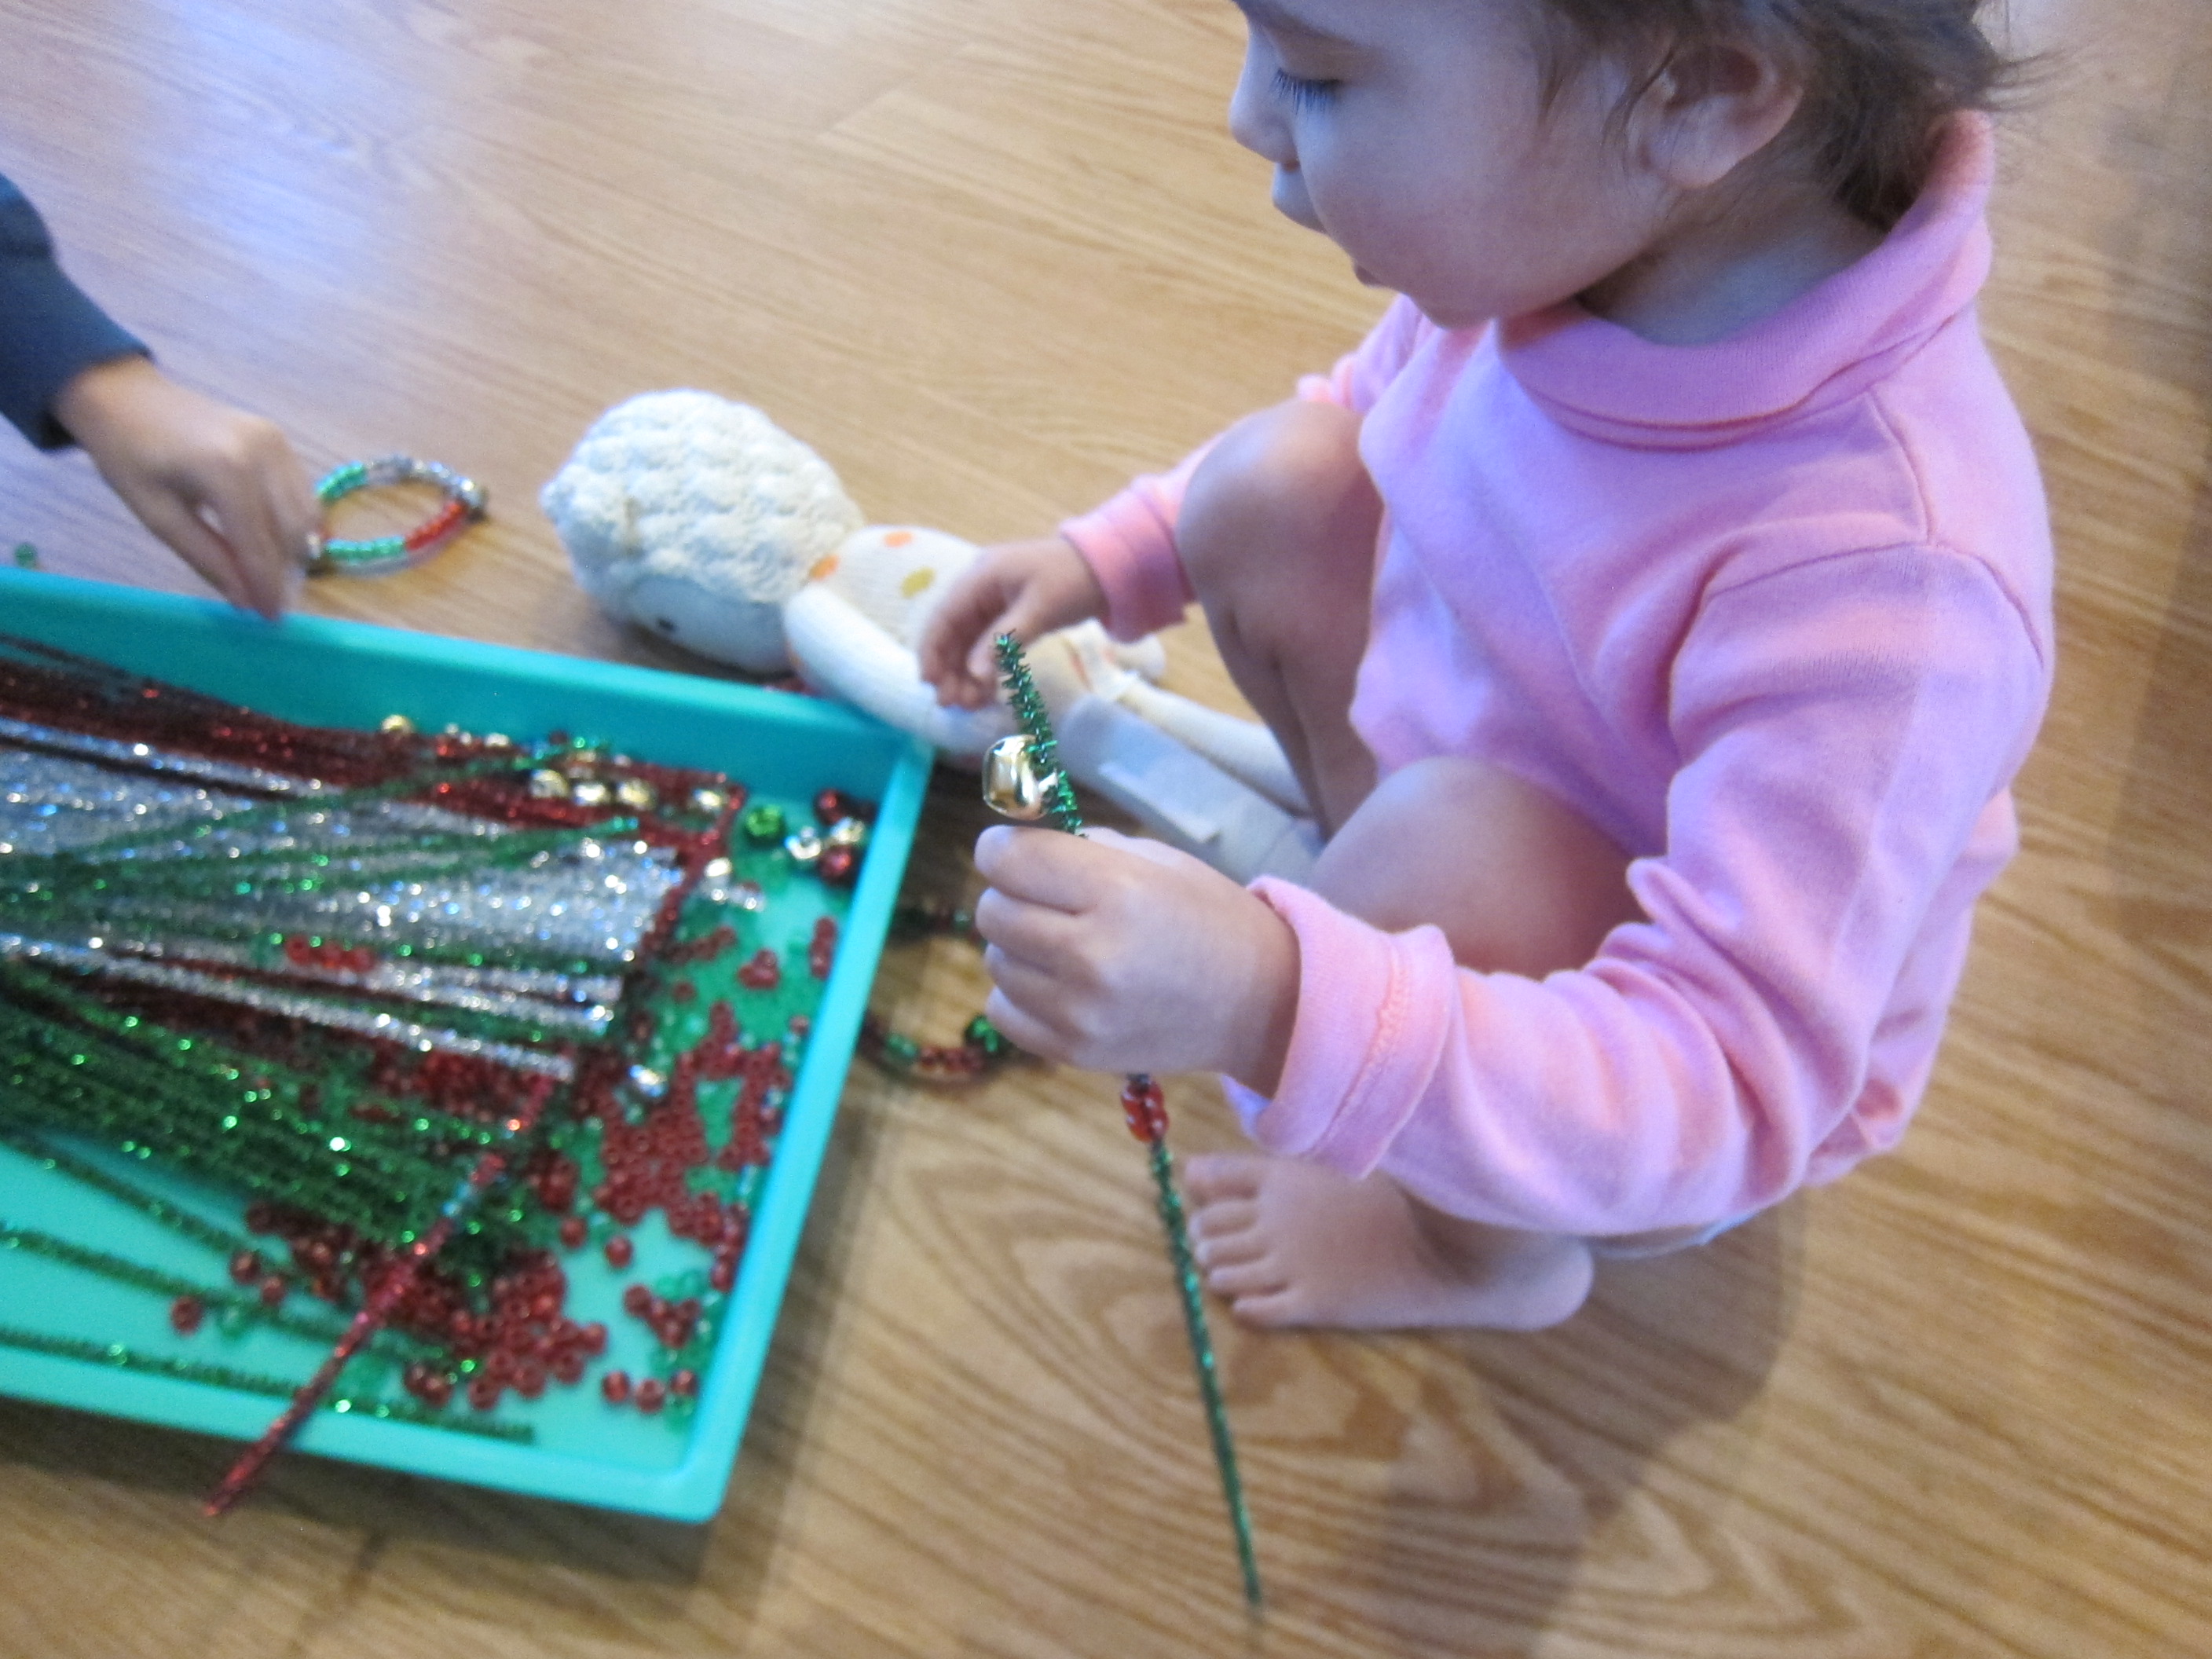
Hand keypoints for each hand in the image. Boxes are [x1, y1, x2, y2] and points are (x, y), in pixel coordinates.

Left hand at [53, 355, 317, 618]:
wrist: (125, 396)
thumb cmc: (129, 456)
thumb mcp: (158, 516)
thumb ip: (207, 558)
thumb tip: (246, 600)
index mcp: (225, 470)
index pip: (259, 543)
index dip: (266, 585)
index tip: (270, 618)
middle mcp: (263, 453)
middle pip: (293, 531)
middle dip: (284, 570)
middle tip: (266, 598)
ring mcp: (277, 442)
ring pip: (308, 513)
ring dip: (295, 548)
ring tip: (269, 570)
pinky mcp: (281, 439)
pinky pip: (303, 492)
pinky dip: (295, 521)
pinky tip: (272, 536)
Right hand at [917, 535, 1105, 708]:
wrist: (1107, 569)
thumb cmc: (1072, 579)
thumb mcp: (1039, 608)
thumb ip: (1004, 639)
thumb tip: (974, 674)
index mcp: (980, 578)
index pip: (944, 616)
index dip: (932, 650)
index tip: (930, 683)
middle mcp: (979, 590)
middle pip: (952, 633)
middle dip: (949, 669)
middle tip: (953, 704)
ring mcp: (992, 605)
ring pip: (967, 644)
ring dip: (965, 674)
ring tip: (970, 704)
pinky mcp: (1007, 619)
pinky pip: (986, 647)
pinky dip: (985, 669)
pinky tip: (986, 693)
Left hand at [973, 823, 1299, 1090]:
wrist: (1258, 1002)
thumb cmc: (1206, 917)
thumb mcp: (1154, 860)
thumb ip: (1080, 849)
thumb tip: (1010, 848)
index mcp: (1117, 891)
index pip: (1008, 859)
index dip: (1001, 847)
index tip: (1014, 850)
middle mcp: (1091, 954)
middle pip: (992, 911)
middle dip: (1011, 895)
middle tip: (1048, 898)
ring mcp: (1079, 1011)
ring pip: (995, 960)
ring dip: (1018, 945)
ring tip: (1064, 943)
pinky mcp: (1074, 1051)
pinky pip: (1002, 1009)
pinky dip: (1020, 992)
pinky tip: (1059, 983)